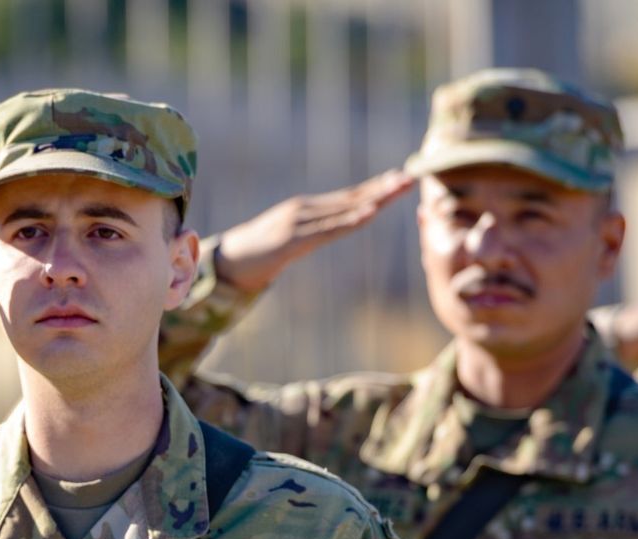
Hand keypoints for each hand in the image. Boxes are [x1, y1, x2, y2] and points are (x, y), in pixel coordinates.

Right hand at [214, 169, 415, 292]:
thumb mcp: (290, 241)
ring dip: (373, 199)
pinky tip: (369, 214)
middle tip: (411, 177)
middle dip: (382, 188)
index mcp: (306, 209)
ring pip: (343, 209)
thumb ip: (312, 234)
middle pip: (350, 197)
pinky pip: (326, 229)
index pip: (348, 196)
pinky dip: (350, 220)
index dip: (375, 187)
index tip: (401, 178)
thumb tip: (333, 233)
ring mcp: (297, 221)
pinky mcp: (291, 238)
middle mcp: (304, 208)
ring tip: (398, 189)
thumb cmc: (257, 253)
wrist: (226, 262)